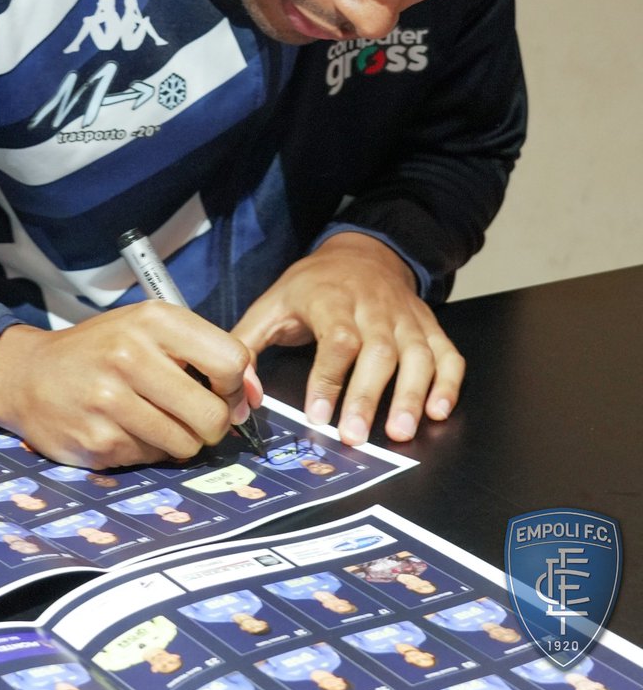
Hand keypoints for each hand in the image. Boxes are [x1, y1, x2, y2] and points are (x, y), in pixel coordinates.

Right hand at [0, 302, 260, 468]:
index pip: (231, 360)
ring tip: (154, 419)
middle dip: (213, 423)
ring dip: (180, 440)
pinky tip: (124, 428)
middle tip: (194, 416)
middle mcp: (131, 356)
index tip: (223, 391)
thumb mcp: (150, 329)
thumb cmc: (101, 349)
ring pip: (187, 444)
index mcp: (153, 320)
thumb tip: (253, 395)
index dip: (237, 385)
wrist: (28, 374)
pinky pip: (153, 458)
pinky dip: (148, 449)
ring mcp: (111, 401)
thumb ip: (204, 353)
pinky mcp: (98, 440)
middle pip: (213, 414)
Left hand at [232, 231, 463, 444]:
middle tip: (355, 437)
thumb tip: (240, 391)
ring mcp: (406, 318)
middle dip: (367, 397)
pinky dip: (448, 383)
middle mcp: (374, 308)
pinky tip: (438, 411)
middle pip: (379, 352)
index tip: (317, 415)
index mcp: (332, 300)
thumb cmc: (313, 286)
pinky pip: (447, 354)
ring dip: (411, 395)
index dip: (329, 378)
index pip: (337, 339)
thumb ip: (248, 344)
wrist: (361, 252)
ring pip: (416, 355)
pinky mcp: (428, 326)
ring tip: (399, 432)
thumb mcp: (272, 305)